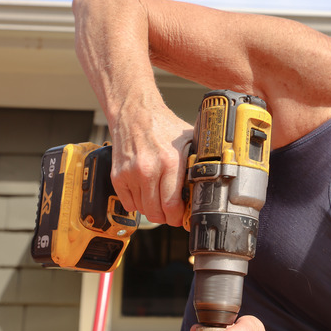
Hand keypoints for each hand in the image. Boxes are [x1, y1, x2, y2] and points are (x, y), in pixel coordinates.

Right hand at [109, 102, 192, 226]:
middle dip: (166, 217)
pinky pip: (128, 203)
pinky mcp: (118, 176)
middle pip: (156, 212)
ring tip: (159, 199)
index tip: (182, 218)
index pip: (172, 205)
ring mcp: (131, 174)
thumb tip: (212, 180)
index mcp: (170, 162)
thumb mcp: (189, 140)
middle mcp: (149, 169)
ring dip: (152, 209)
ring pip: (142, 210)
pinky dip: (137, 203)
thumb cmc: (163, 126)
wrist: (134, 113)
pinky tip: (146, 192)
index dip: (178, 217)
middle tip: (171, 212)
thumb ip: (198, 161)